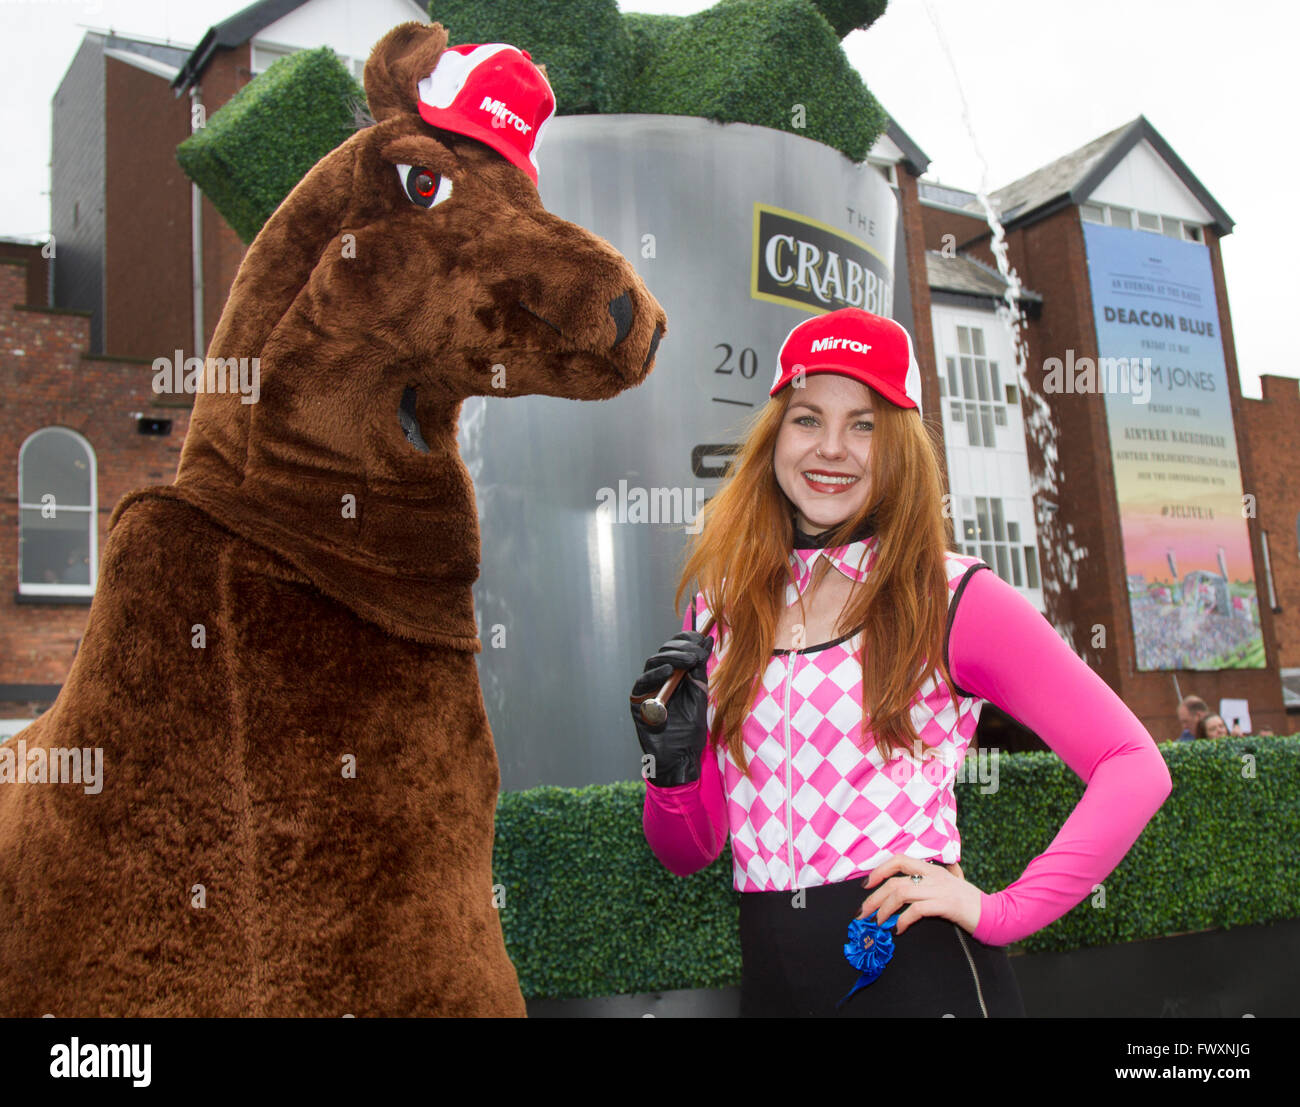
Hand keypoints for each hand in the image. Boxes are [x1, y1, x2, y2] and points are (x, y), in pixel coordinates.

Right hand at [629, 631, 713, 786]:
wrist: (680, 757)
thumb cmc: (690, 729)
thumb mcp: (700, 693)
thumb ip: (700, 667)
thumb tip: (707, 639)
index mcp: (674, 674)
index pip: (675, 647)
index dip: (686, 639)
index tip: (700, 638)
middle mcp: (658, 678)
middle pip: (664, 652)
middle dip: (682, 649)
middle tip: (697, 654)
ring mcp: (647, 689)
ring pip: (653, 662)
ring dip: (673, 657)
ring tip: (690, 660)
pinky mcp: (637, 701)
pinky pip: (643, 682)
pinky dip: (655, 674)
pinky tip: (669, 672)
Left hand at [856, 855, 982, 935]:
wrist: (995, 914)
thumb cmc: (971, 901)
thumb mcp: (953, 882)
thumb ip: (940, 875)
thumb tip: (926, 874)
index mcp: (933, 869)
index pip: (899, 860)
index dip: (879, 870)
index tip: (866, 885)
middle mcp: (934, 875)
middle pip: (894, 881)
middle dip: (873, 897)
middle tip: (863, 913)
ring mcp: (940, 889)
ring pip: (901, 893)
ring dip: (884, 909)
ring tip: (878, 923)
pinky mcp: (947, 905)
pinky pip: (917, 910)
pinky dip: (903, 920)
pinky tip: (899, 929)